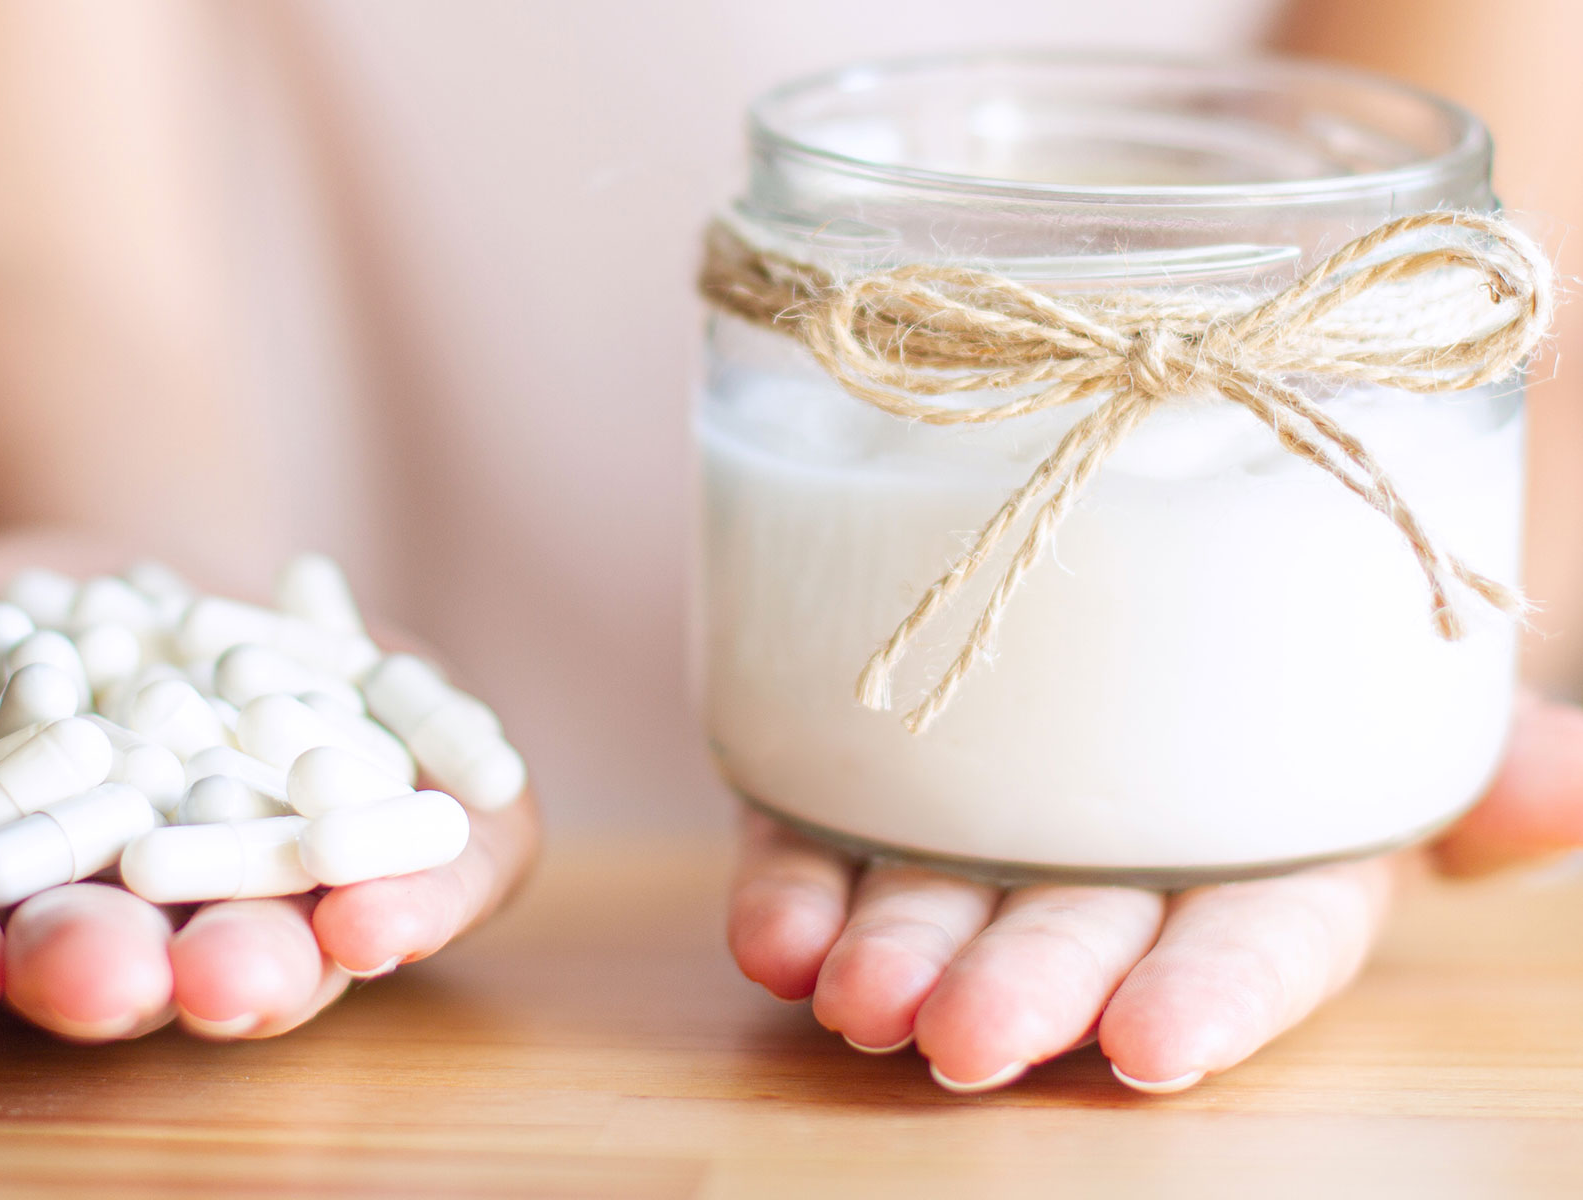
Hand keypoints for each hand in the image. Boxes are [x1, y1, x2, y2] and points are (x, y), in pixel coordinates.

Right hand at [0, 529, 538, 1040]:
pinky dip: (428, 892)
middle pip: (127, 967)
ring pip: (282, 939)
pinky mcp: (401, 816)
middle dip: (116, 976)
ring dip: (273, 961)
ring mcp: (283, 875)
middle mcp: (147, 917)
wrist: (137, 572)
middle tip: (111, 978)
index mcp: (0, 904)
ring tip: (268, 965)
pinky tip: (403, 908)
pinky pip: (432, 871)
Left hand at [727, 693, 1582, 1092]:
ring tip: (854, 993)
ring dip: (893, 951)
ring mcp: (977, 828)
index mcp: (1255, 851)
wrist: (1118, 575)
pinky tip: (770, 942)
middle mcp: (1112, 859)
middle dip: (1027, 984)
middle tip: (969, 1035)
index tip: (1157, 1042)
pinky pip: (819, 852)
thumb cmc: (1281, 651)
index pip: (1253, 937)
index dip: (1214, 991)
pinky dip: (790, 902)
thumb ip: (1474, 750)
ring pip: (940, 902)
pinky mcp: (860, 788)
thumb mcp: (1388, 691)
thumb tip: (1575, 797)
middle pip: (1077, 931)